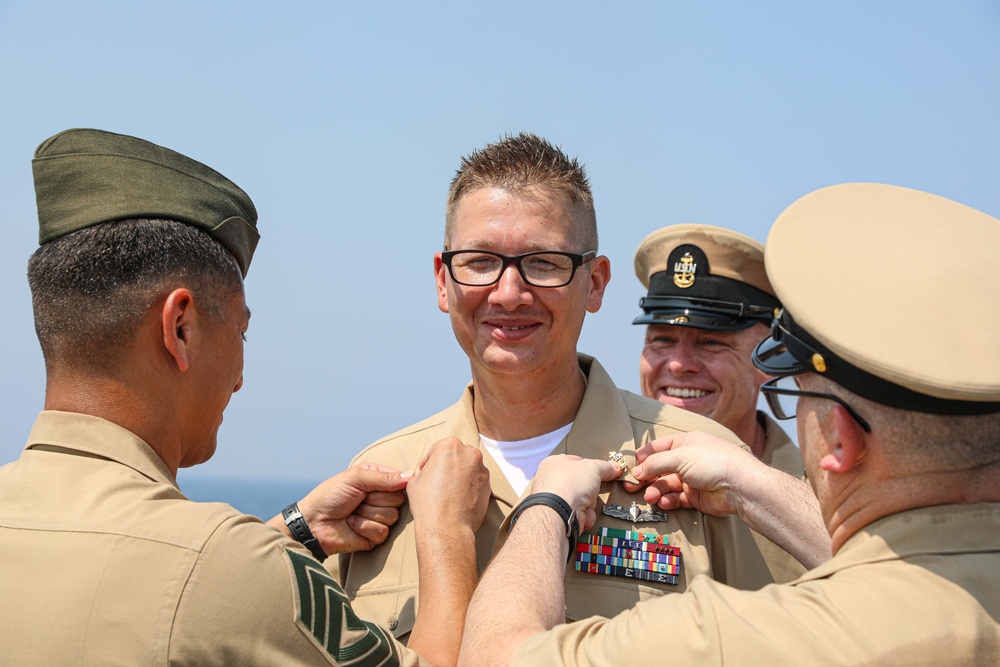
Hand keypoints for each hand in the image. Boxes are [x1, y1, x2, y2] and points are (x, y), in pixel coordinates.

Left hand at [296, 463, 408, 554]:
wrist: (313, 524)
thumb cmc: (330, 496)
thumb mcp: (355, 478)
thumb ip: (384, 477)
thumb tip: (411, 475)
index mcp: (377, 479)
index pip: (401, 480)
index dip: (393, 484)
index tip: (375, 486)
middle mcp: (381, 497)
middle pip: (399, 500)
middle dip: (375, 500)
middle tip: (358, 500)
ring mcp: (379, 517)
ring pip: (392, 516)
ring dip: (368, 514)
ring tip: (353, 512)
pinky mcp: (375, 536)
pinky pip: (382, 531)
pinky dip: (364, 527)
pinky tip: (352, 524)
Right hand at [407, 437, 490, 534]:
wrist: (447, 527)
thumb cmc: (428, 503)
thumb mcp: (414, 481)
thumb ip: (424, 471)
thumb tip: (425, 474)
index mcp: (450, 446)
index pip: (437, 449)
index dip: (429, 462)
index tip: (425, 472)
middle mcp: (470, 453)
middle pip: (456, 456)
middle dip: (448, 466)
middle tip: (439, 480)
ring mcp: (482, 470)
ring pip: (469, 468)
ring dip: (460, 476)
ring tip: (449, 492)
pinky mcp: (489, 486)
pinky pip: (477, 482)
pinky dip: (469, 487)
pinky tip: (459, 499)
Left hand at [528, 455, 621, 531]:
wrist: (559, 513)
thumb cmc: (569, 484)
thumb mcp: (593, 468)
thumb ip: (605, 467)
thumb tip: (615, 467)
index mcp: (554, 463)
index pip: (576, 461)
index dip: (591, 466)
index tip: (603, 471)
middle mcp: (551, 481)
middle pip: (581, 484)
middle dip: (591, 490)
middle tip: (594, 490)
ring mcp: (555, 501)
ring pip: (582, 501)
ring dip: (590, 504)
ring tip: (586, 504)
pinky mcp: (560, 517)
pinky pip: (579, 515)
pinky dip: (585, 517)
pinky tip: (582, 516)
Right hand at [625, 432, 762, 516]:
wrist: (741, 487)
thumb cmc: (714, 462)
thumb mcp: (680, 456)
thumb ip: (655, 463)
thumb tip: (636, 471)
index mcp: (686, 442)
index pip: (658, 448)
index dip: (644, 457)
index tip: (630, 467)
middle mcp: (688, 460)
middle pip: (660, 468)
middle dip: (645, 477)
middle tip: (631, 486)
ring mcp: (692, 479)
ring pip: (666, 485)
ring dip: (655, 490)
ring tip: (649, 497)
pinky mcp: (696, 497)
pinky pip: (676, 499)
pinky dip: (668, 501)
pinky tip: (663, 503)